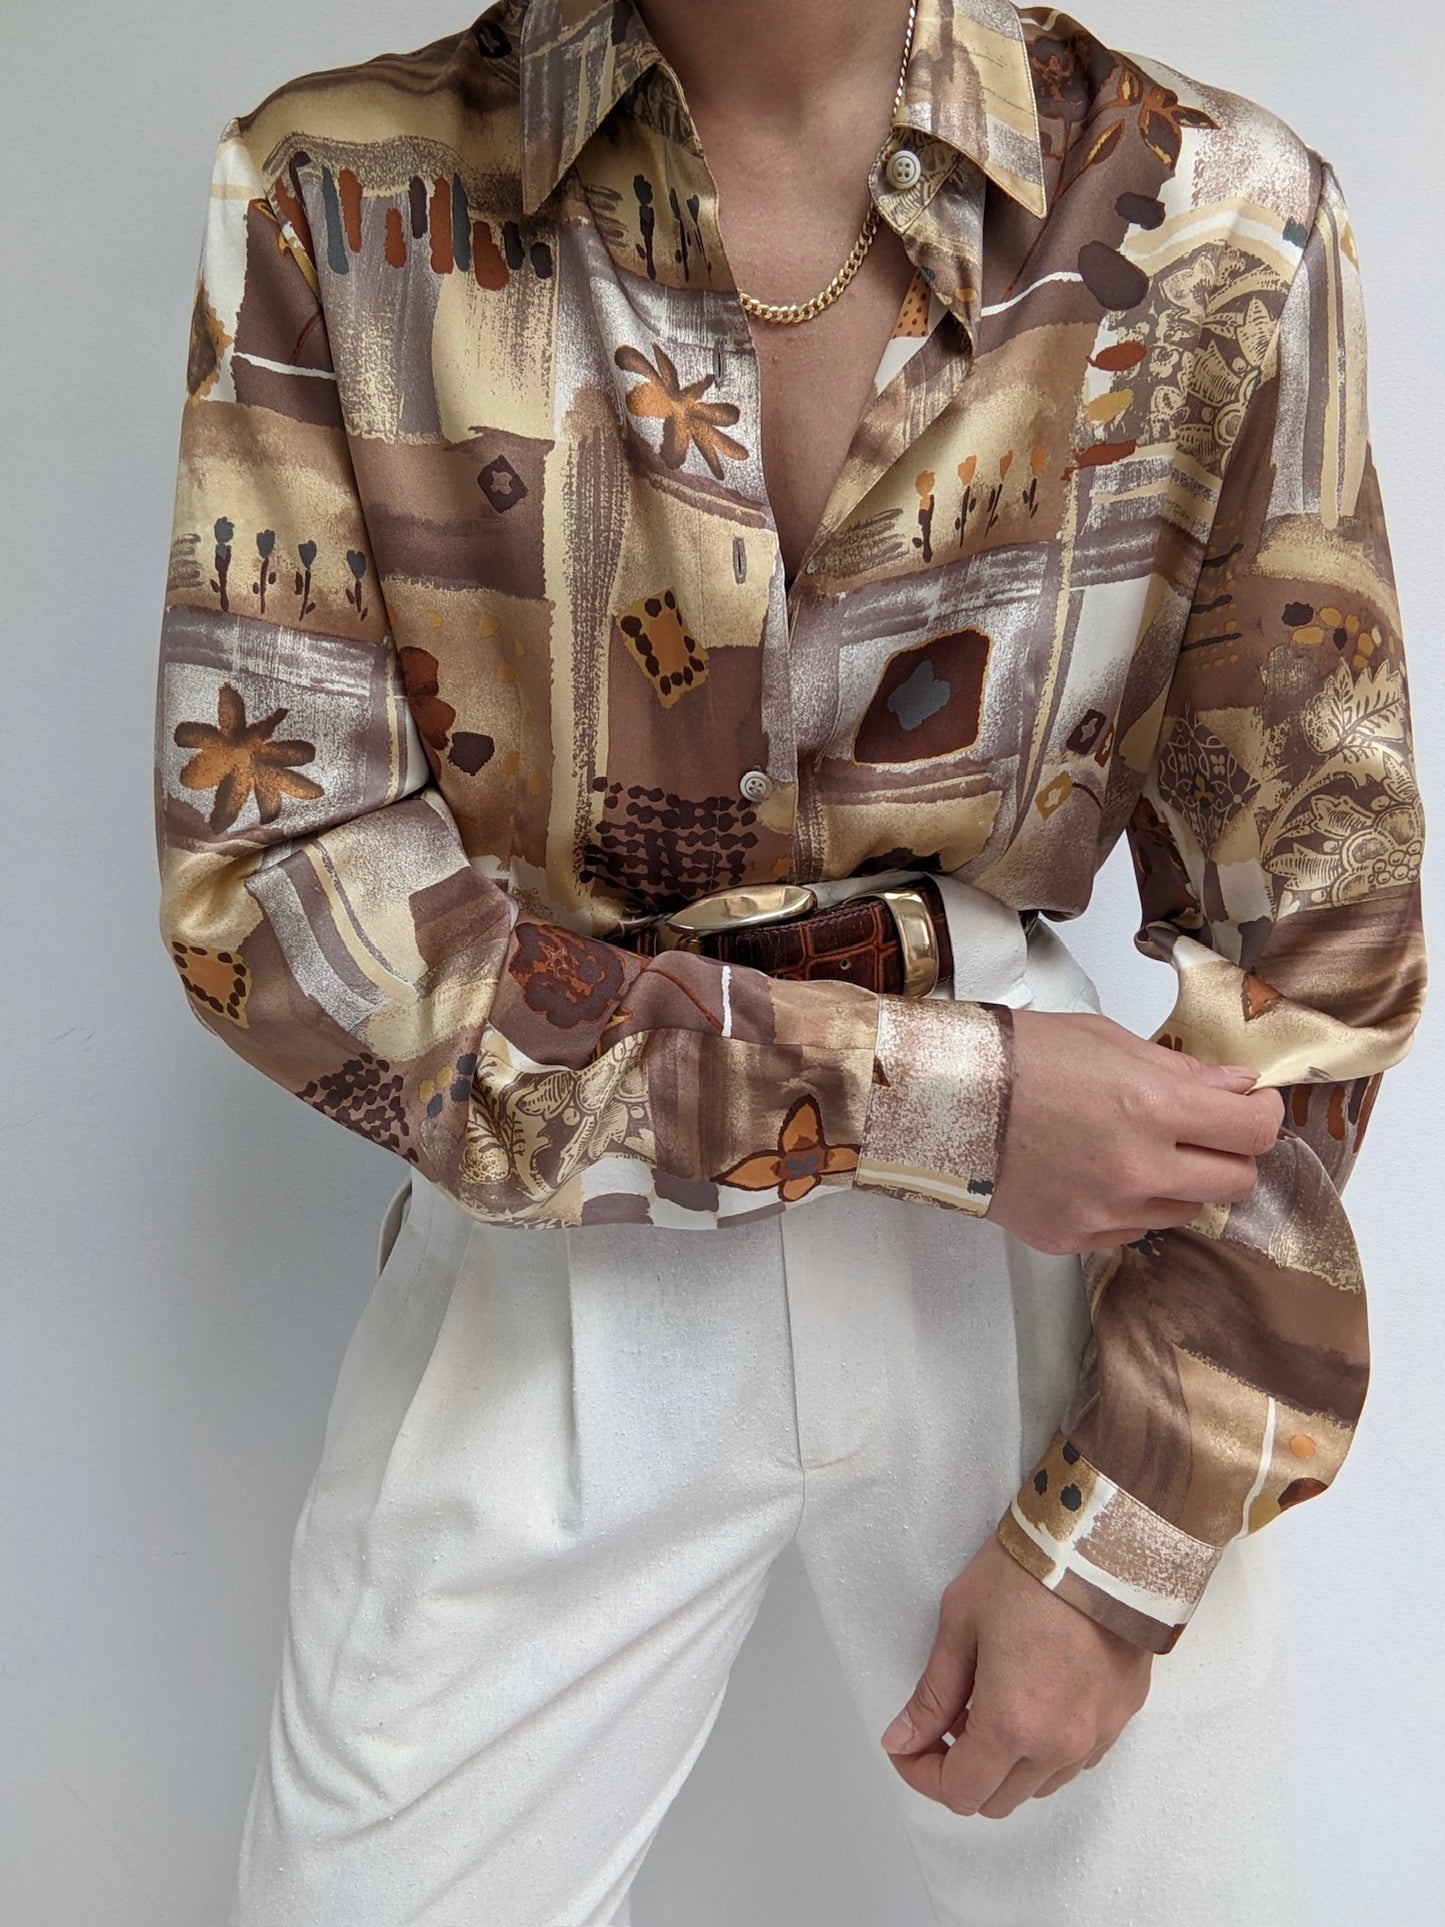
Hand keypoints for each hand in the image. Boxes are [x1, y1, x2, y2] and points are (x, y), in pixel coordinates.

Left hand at [880, 1535, 1151, 1816]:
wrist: (1104, 1540)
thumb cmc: (1027, 1573)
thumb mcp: (960, 1624)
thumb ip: (933, 1693)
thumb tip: (902, 1739)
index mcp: (1013, 1725)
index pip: (960, 1791)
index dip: (923, 1774)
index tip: (907, 1745)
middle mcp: (1060, 1746)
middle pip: (999, 1799)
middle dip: (961, 1771)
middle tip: (942, 1722)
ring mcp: (1097, 1734)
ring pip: (1039, 1783)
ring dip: (1005, 1762)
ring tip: (987, 1703)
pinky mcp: (1123, 1715)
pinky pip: (1076, 1758)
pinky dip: (1046, 1747)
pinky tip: (1032, 1698)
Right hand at [986, 1009, 1284, 1254]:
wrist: (936, 1099)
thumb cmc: (1014, 1057)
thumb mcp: (1105, 1040)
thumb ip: (1179, 1069)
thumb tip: (1234, 1087)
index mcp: (1151, 1106)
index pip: (1252, 1130)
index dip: (1262, 1115)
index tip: (1252, 1105)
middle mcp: (1137, 1168)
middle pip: (1234, 1181)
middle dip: (1231, 1153)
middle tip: (1206, 1130)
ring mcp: (1105, 1211)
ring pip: (1186, 1211)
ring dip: (1180, 1182)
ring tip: (1138, 1148)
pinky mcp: (1072, 1239)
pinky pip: (1131, 1230)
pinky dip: (1129, 1205)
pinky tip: (1096, 1172)